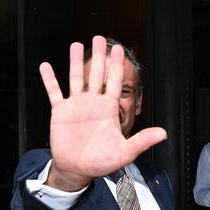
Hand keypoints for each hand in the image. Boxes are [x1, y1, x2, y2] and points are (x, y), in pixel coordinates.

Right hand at [41, 35, 166, 190]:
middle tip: (99, 39)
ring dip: (75, 62)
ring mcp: (76, 106)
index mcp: (108, 109)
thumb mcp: (125, 152)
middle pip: (97, 75)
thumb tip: (163, 133)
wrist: (77, 170)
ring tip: (76, 45)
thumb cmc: (101, 162)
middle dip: (99, 56)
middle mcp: (93, 104)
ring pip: (76, 79)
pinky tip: (45, 66)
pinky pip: (54, 92)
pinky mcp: (60, 112)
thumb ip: (142, 140)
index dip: (116, 66)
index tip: (118, 49)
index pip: (114, 82)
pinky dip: (50, 80)